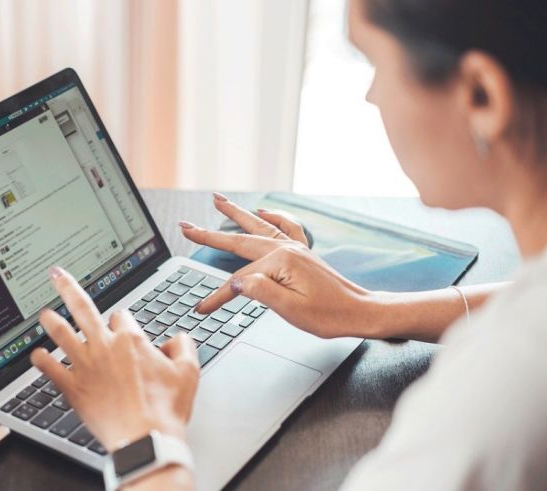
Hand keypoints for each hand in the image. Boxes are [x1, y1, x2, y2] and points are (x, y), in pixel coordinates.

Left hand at [30, 266, 199, 451]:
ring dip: (51, 321)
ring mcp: (85, 367)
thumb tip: (177, 338)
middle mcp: (104, 347)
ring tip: (44, 313)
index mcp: (131, 340)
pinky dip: (41, 361)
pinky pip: (51, 369)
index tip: (123, 329)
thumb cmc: (165, 410)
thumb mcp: (189, 372)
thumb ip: (184, 346)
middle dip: (67, 287)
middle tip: (56, 275)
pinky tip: (36, 355)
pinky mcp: (73, 388)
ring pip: (62, 334)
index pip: (122, 316)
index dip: (123, 322)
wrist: (145, 440)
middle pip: (82, 308)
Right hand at [180, 193, 381, 338]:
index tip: (202, 308)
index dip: (217, 296)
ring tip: (217, 200)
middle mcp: (287, 249)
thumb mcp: (292, 310)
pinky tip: (263, 212)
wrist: (360, 312)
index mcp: (281, 263)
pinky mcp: (303, 252)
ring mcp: (296, 247)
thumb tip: (236, 281)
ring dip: (236, 214)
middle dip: (210, 235)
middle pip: (240, 241)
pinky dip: (272, 217)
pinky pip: (285, 227)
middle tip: (186, 226)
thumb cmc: (329, 315)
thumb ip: (261, 292)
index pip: (238, 281)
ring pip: (258, 226)